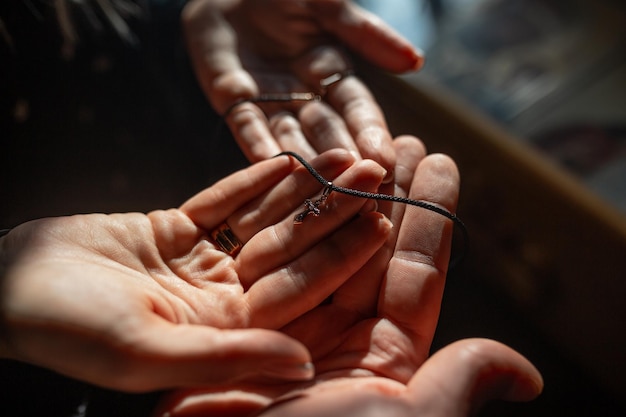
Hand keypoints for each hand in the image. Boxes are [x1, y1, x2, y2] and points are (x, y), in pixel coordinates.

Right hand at [0, 150, 391, 391]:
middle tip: (377, 174)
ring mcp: (199, 265)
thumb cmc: (66, 331)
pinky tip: (287, 157)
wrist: (5, 290)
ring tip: (344, 155)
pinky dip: (250, 180)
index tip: (383, 221)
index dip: (341, 255)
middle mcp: (221, 300)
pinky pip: (221, 203)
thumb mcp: (147, 354)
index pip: (298, 290)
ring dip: (302, 188)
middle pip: (289, 249)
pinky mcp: (173, 233)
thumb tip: (300, 364)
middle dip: (334, 211)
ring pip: (261, 221)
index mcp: (226, 333)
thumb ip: (227, 356)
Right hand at [155, 135, 500, 416]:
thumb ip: (453, 386)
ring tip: (352, 144)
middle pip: (366, 251)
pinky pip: (258, 253)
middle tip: (399, 140)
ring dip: (334, 194)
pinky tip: (292, 171)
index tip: (441, 163)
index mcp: (376, 360)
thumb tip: (527, 375)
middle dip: (385, 193)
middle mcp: (331, 337)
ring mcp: (279, 323)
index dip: (429, 217)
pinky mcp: (230, 315)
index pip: (413, 277)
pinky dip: (273, 212)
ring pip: (314, 245)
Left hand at [182, 0, 423, 172]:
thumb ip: (365, 33)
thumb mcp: (327, 5)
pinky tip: (271, 168)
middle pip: (328, 133)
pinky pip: (246, 127)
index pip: (356, 110)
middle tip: (360, 192)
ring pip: (291, 138)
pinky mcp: (232, 100)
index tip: (386, 162)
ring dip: (306, 164)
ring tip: (322, 190)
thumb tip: (415, 62)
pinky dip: (258, 146)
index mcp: (331, 73)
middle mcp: (304, 96)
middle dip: (344, 162)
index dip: (371, 134)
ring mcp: (269, 102)